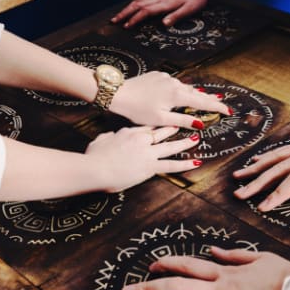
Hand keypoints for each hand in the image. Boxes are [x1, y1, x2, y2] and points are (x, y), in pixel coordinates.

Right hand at [85, 126, 200, 191]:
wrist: (95, 168)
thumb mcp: (101, 140)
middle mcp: (141, 139)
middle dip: (174, 128)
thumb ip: (109, 137)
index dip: (158, 124)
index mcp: (129, 132)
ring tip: (196, 139)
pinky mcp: (150, 167)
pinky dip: (184, 164)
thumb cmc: (93, 156)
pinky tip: (196, 162)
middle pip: (162, 132)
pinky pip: (171, 165)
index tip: (166, 122)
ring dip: (184, 142)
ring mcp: (147, 153)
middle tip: (185, 126)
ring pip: (170, 146)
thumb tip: (109, 137)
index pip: (147, 126)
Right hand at [111, 0, 211, 27]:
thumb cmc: (195, 0)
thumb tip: (164, 23)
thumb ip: (176, 16)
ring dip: (127, 8)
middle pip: (137, 4)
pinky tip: (132, 6)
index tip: (126, 26)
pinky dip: (134, 3)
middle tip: (114, 21)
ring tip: (118, 15)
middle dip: (124, 13)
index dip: (134, 19)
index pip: (145, 11)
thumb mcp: (189, 10)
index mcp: (164, 4)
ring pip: (138, 0)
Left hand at [111, 71, 229, 128]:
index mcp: (177, 95)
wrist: (119, 93)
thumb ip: (182, 120)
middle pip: (197, 93)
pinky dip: (181, 89)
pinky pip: (174, 83)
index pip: (203, 102)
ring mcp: (167, 78)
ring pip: (185, 87)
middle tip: (222, 103)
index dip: (217, 107)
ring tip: (206, 98)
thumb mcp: (161, 119)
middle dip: (210, 99)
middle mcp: (175, 83)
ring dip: (195, 94)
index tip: (228, 111)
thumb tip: (200, 124)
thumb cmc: (137, 109)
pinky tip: (182, 92)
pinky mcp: (158, 75)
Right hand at [233, 115, 289, 210]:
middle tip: (239, 194)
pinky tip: (258, 160)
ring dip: (257, 167)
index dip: (276, 195)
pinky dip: (269, 156)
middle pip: (279, 168)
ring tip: (239, 176)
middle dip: (257, 182)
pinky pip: (286, 150)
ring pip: (278, 157)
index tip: (261, 206)